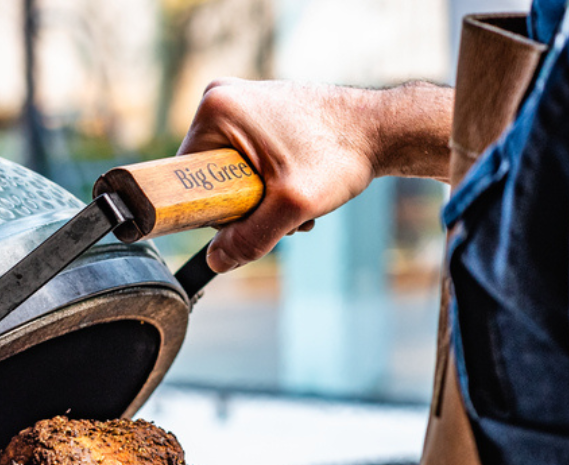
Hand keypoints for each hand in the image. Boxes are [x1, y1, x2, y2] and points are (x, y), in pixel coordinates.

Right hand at [179, 79, 452, 269]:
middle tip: (279, 209)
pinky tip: (297, 187)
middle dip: (243, 207)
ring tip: (294, 199)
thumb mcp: (291, 207)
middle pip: (209, 180)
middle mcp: (221, 99)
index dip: (215, 210)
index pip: (187, 180)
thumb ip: (250, 239)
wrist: (382, 130)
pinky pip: (246, 164)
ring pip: (229, 177)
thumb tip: (216, 262)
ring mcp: (241, 104)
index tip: (250, 213)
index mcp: (215, 109)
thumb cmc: (340, 155)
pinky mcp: (258, 115)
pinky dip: (268, 186)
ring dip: (259, 202)